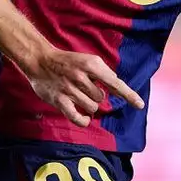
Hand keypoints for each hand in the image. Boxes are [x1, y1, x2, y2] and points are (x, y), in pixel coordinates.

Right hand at [23, 48, 144, 125]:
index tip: (140, 105)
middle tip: (84, 87)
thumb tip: (116, 85)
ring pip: (91, 107)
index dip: (129, 95)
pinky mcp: (59, 100)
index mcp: (92, 65)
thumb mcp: (89, 60)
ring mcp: (70, 89)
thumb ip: (103, 72)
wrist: (40, 60)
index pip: (115, 83)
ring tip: (78, 96)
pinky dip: (83, 120)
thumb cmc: (68, 61)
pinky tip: (85, 118)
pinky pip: (77, 117)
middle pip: (101, 98)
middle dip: (96, 96)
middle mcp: (82, 77)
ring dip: (88, 105)